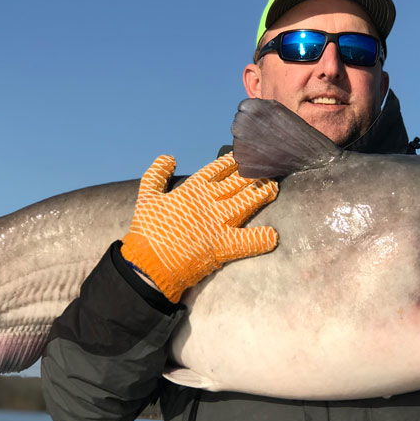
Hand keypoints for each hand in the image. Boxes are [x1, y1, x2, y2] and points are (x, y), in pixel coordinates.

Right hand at [121, 153, 278, 301]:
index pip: (217, 170)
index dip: (232, 162)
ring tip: (273, 188)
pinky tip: (272, 235)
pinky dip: (260, 239)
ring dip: (261, 194)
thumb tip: (170, 157)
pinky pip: (247, 241)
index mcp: (192, 190)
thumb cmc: (146, 231)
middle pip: (237, 183)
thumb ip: (157, 174)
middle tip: (266, 169)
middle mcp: (208, 203)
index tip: (244, 156)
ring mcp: (217, 223)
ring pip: (245, 203)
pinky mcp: (223, 246)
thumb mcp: (146, 196)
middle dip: (252, 175)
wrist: (147, 264)